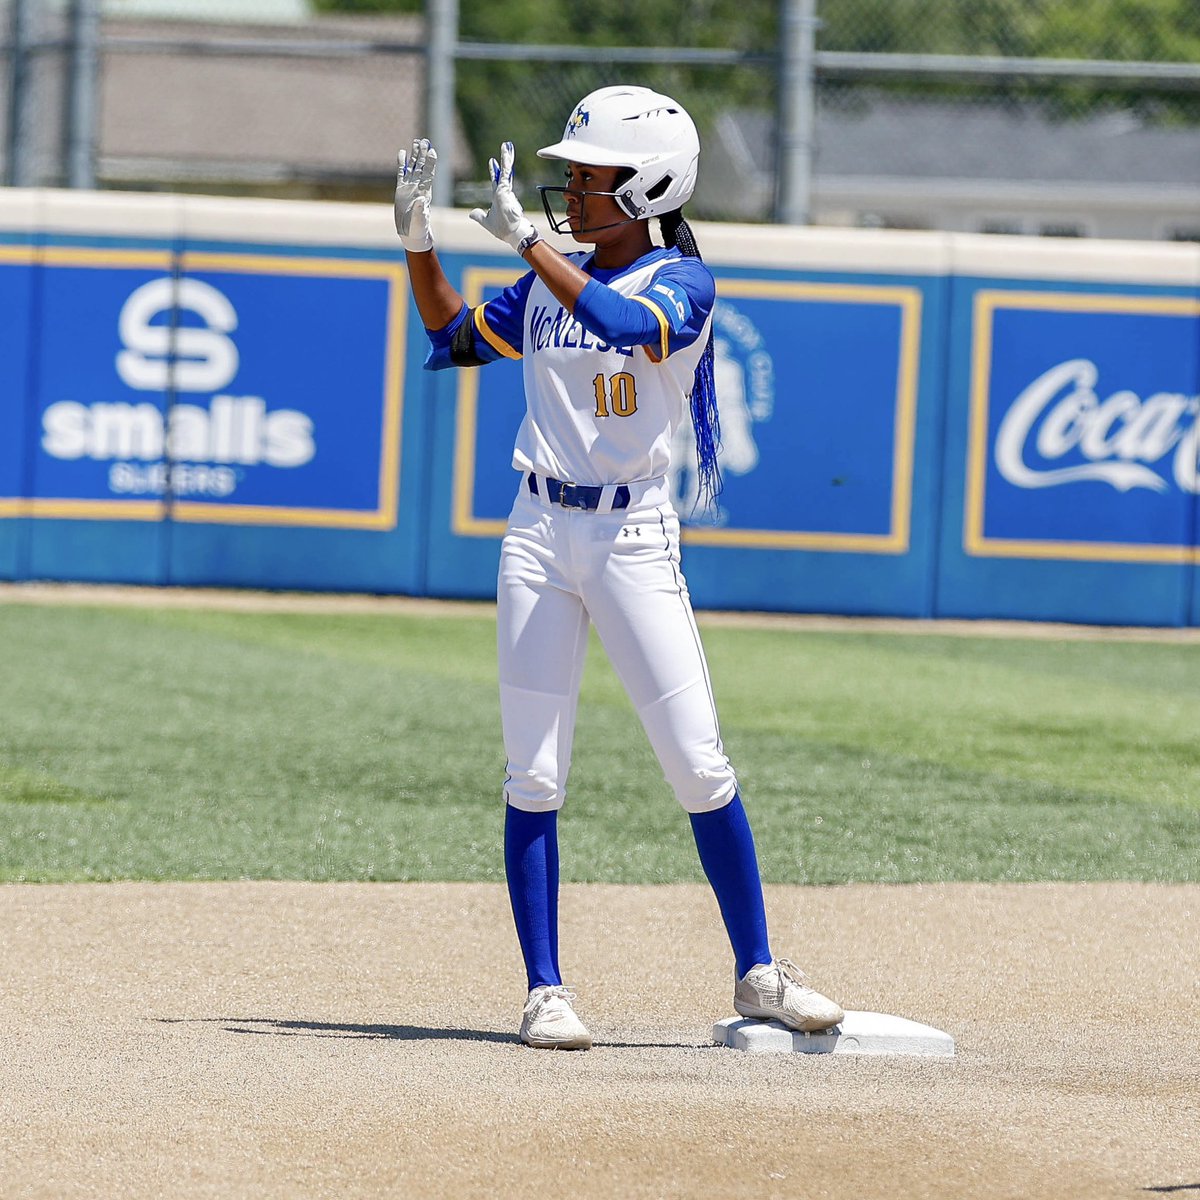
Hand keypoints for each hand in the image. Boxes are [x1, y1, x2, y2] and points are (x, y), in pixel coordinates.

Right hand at [395, 138, 435, 252]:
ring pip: (412, 167)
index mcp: (424, 193)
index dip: (430, 163)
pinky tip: (402, 153)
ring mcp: (409, 187)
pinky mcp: (401, 189)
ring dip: (415, 155)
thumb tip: (420, 201)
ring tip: (417, 142)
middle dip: (423, 154)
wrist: (411, 233)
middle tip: (425, 141)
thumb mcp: (419, 221)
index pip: (428, 174)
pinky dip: (402, 162)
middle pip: (421, 167)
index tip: (433, 151)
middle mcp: (418, 187)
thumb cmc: (418, 229)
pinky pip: (402, 172)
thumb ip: (420, 211)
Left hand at [469, 142, 540, 254]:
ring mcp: (506, 190)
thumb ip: (479, 216)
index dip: (495, 171)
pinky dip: (506, 162)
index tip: (493, 161)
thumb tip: (471, 214)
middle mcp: (504, 192)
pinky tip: (507, 152)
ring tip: (507, 145)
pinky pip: (506, 173)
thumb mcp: (486, 221)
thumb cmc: (502, 229)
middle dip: (504, 161)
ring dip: (506, 157)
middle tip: (505, 148)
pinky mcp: (507, 189)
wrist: (511, 233)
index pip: (496, 181)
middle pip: (504, 172)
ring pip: (506, 170)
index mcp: (499, 198)